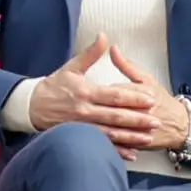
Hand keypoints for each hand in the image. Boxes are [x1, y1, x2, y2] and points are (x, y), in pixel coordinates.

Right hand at [25, 35, 181, 148]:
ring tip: (149, 138)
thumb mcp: (71, 67)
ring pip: (111, 133)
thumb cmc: (54, 86)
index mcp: (85, 92)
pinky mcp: (81, 138)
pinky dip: (117, 151)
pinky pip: (102, 145)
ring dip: (131, 137)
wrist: (33, 106)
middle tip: (157, 122)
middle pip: (116, 116)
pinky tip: (132, 154)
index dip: (134, 98)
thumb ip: (90, 53)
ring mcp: (83, 127)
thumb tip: (104, 36)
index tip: (150, 100)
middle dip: (138, 120)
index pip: (114, 96)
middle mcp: (85, 111)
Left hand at [95, 43, 190, 151]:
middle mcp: (141, 110)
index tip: (96, 93)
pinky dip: (108, 140)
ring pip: (114, 127)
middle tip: (91, 107)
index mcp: (141, 92)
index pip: (114, 91)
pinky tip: (97, 138)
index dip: (103, 92)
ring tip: (90, 122)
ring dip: (100, 126)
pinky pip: (119, 141)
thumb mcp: (146, 79)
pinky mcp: (139, 143)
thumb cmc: (161, 99)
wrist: (179, 125)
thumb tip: (112, 49)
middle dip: (98, 109)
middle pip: (112, 109)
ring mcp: (140, 128)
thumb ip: (126, 65)